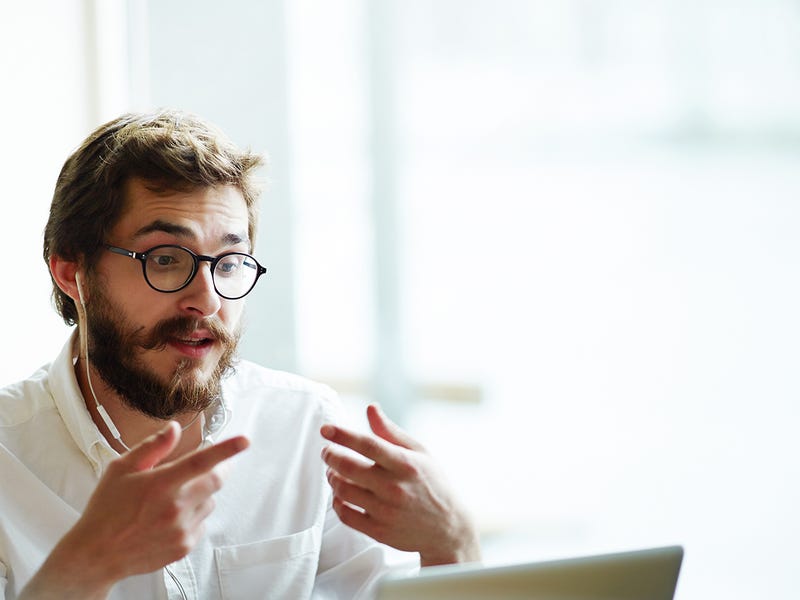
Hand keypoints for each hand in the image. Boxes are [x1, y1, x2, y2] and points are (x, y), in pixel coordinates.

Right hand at [20, 422, 248, 598]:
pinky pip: (202, 523)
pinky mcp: (184, 546)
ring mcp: (181, 529)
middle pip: (216, 481)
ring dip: (201, 494)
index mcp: (160, 484)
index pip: (200, 461)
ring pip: (209, 502)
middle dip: (219, 468)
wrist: (96, 554)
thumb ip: (152, 447)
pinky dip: (193, 516)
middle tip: (212, 464)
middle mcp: (175, 508)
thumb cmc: (106, 510)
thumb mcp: (121, 469)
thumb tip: (174, 428)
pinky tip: (169, 518)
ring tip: (172, 499)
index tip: (245, 441)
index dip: (226, 450)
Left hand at [321, 404, 480, 566]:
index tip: (326, 429)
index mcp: (405, 464)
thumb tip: (370, 408)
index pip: (367, 445)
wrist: (449, 528)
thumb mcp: (419, 452)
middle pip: (349, 467)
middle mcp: (395, 488)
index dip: (342, 435)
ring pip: (343, 491)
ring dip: (332, 477)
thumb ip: (391, 431)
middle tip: (327, 451)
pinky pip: (346, 515)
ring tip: (333, 471)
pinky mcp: (379, 531)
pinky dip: (337, 502)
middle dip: (331, 455)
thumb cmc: (433, 484)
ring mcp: (386, 511)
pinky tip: (340, 494)